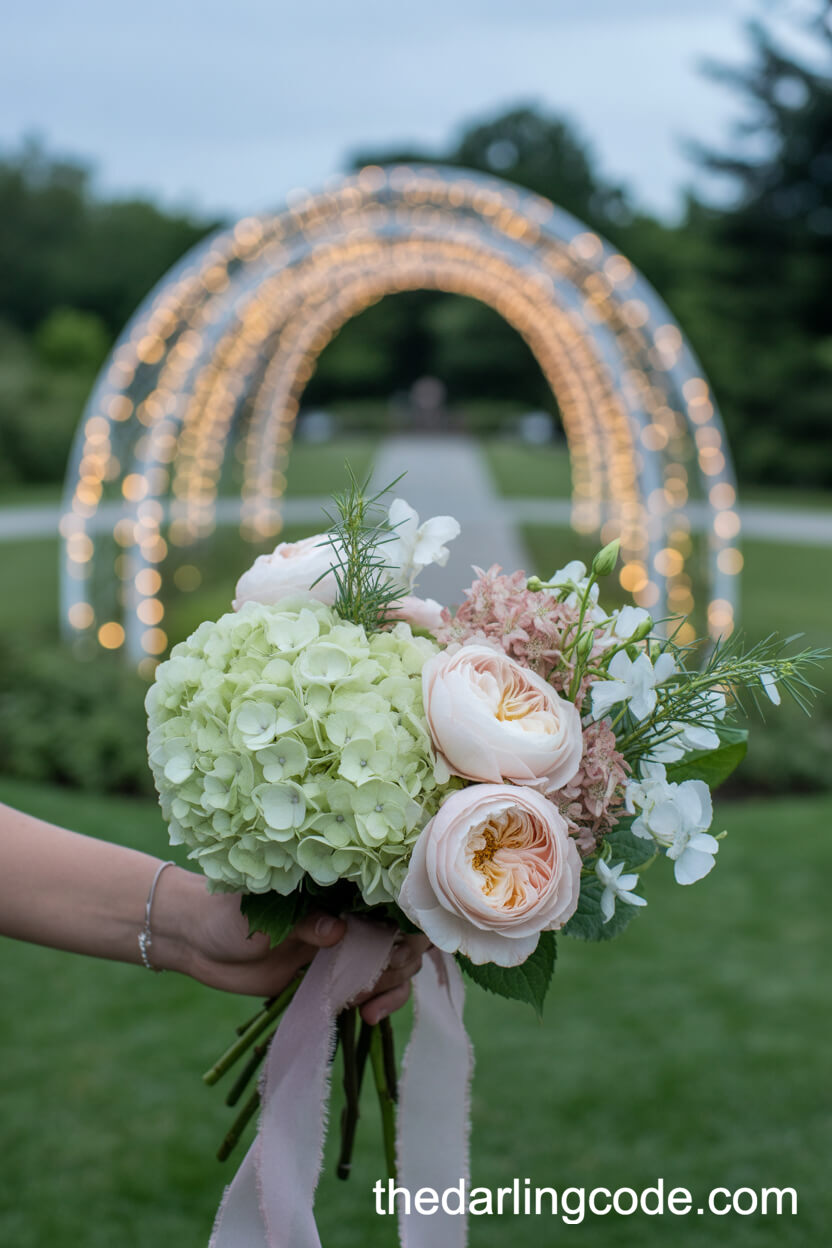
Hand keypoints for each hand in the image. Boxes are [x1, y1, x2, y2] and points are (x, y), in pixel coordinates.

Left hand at [155, 868, 429, 1023]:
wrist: (197, 942)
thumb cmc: (227, 914)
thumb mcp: (262, 914)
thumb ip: (302, 922)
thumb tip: (339, 931)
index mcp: (338, 889)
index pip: (393, 899)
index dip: (408, 921)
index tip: (400, 946)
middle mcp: (349, 915)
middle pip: (403, 936)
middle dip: (399, 961)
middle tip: (371, 982)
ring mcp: (344, 949)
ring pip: (396, 965)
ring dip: (393, 986)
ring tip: (367, 1006)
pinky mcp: (333, 979)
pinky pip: (373, 990)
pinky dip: (382, 1003)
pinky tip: (368, 1015)